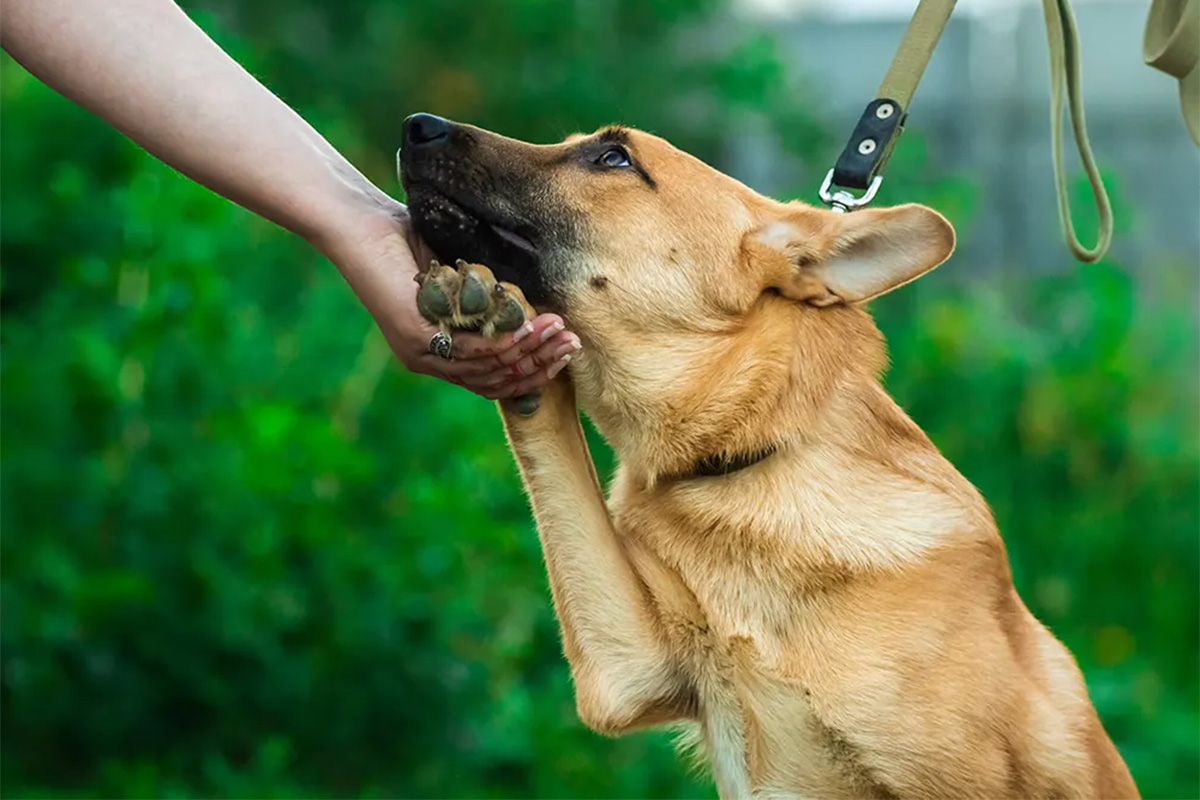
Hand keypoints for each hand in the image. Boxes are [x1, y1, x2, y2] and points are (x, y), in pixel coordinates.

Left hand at [321, 200, 580, 399]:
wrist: (360, 221)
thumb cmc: (406, 237)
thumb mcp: (457, 274)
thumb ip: (488, 295)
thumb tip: (535, 299)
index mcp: (435, 350)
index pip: (492, 378)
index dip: (533, 369)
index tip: (565, 348)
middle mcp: (427, 359)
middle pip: (495, 380)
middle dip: (540, 363)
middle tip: (573, 344)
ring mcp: (419, 351)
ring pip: (488, 367)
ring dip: (531, 351)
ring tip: (561, 331)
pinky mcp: (414, 334)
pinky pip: (470, 349)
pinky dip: (506, 341)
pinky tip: (532, 325)